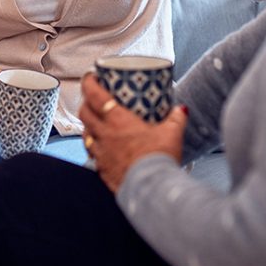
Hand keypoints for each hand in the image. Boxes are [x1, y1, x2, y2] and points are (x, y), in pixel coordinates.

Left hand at [78, 73, 186, 192]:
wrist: (151, 189)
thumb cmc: (158, 159)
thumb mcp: (172, 133)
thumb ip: (176, 118)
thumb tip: (181, 110)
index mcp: (118, 121)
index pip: (95, 95)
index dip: (89, 82)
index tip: (90, 76)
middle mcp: (104, 135)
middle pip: (84, 113)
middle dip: (85, 102)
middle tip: (92, 98)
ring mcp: (101, 154)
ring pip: (85, 134)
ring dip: (88, 126)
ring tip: (95, 123)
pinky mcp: (102, 171)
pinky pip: (93, 155)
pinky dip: (95, 148)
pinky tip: (103, 149)